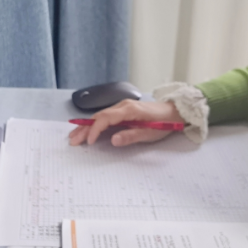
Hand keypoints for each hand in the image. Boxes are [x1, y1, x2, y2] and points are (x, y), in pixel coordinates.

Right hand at [67, 100, 184, 146]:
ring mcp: (122, 107)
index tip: (89, 141)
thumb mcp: (150, 133)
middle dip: (84, 128)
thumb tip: (113, 140)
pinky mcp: (123, 110)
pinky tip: (87, 130)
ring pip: (100, 116)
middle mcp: (123, 105)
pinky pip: (105, 116)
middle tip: (73, 140)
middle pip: (99, 116)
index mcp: (129, 110)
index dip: (95, 129)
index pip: (106, 118)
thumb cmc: (164, 123)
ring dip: (86, 126)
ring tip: (74, 136)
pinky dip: (94, 124)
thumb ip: (131, 136)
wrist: (174, 112)